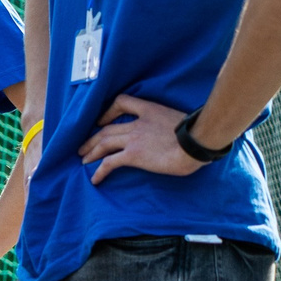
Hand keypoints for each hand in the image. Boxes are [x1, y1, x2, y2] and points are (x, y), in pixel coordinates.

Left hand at [78, 95, 206, 183]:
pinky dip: (99, 171)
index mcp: (150, 110)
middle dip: (92, 139)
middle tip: (83, 148)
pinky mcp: (133, 155)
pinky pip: (109, 163)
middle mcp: (137, 123)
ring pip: (103, 143)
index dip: (108, 112)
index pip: (123, 101)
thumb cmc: (197, 134)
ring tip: (83, 161)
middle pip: (106, 129)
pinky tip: (95, 179)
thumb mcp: (181, 120)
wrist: (196, 143)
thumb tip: (172, 134)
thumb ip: (169, 123)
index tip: (101, 122)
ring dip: (90, 153)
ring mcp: (133, 139)